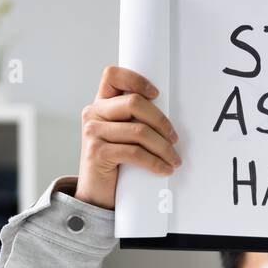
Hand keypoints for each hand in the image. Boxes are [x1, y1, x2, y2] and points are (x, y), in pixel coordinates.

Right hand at [75, 65, 182, 209]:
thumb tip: (169, 116)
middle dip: (161, 121)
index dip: (136, 79)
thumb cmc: (117, 161)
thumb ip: (134, 119)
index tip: (157, 94)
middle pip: (134, 103)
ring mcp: (92, 132)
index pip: (113, 75)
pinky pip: (134, 153)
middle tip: (175, 139)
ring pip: (139, 131)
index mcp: (101, 103)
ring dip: (163, 147)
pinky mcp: (96, 152)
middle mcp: (93, 113)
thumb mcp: (123, 134)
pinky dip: (155, 162)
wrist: (97, 192)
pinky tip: (164, 169)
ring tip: (174, 159)